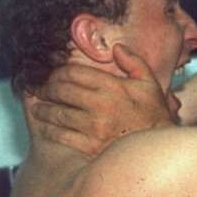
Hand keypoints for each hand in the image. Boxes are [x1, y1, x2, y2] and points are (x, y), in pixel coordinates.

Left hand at [32, 44, 169, 156]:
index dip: (58, 73)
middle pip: (62, 91)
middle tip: (41, 91)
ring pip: (58, 114)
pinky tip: (44, 127)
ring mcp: (94, 127)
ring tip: (38, 109)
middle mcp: (101, 105)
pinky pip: (62, 135)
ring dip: (43, 110)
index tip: (53, 76)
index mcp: (113, 87)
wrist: (158, 148)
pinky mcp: (91, 146)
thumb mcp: (150, 83)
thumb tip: (117, 48)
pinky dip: (48, 130)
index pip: (74, 73)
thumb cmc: (154, 115)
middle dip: (47, 90)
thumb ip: (134, 62)